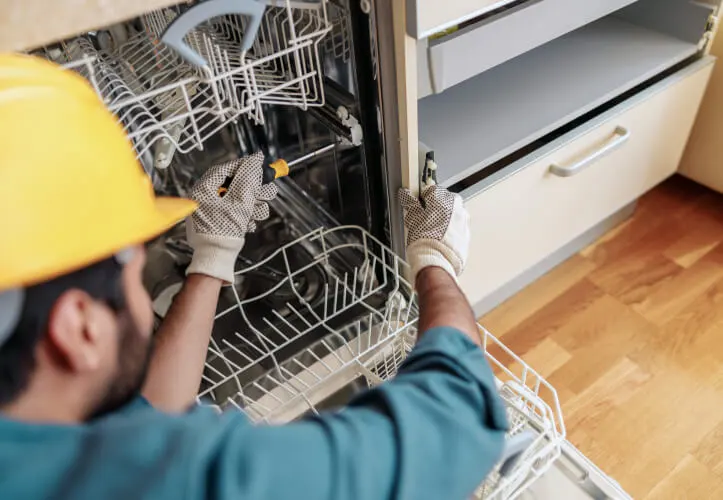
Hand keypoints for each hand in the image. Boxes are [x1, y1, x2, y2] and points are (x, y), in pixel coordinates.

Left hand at [186, 152, 277, 282]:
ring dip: (252, 204)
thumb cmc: (222, 233)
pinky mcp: (216, 220)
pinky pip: (233, 210)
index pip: (225, 169)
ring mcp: (209, 209)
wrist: (216, 258)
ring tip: (259, 211)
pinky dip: (244, 214)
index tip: (259, 165)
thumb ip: (248, 179)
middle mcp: (204, 197)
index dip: (244, 166)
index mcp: (203, 189)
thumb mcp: (240, 202)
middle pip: (233, 184)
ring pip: (236, 198)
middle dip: (253, 189)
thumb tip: (255, 161)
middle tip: (266, 191)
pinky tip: (250, 222)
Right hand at [398, 185, 469, 281]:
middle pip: (444, 201)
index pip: (431, 190)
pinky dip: (450, 231)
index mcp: (443, 198)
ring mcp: (463, 221)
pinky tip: (439, 239)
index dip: (421, 198)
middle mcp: (457, 207)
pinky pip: (457, 228)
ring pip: (452, 215)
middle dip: (434, 207)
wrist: (437, 262)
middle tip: (423, 218)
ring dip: (443, 219)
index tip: (416, 204)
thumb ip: (410, 203)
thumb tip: (406, 195)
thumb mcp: (412, 218)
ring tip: (431, 231)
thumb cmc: (425, 240)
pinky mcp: (466, 235)